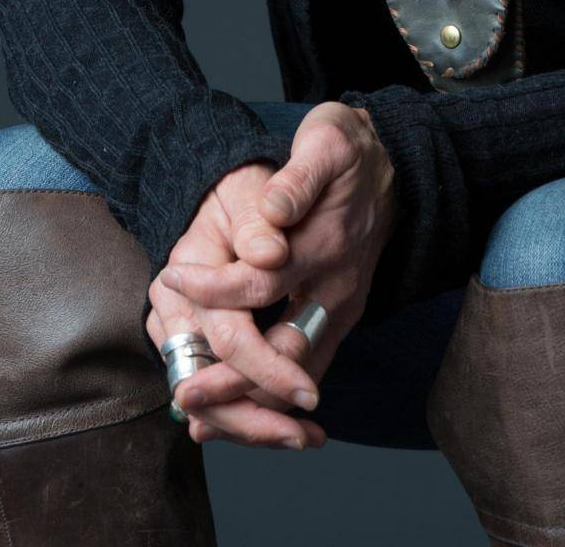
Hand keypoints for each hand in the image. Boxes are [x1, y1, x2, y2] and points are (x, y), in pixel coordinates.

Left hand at [146, 102, 397, 450]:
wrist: (394, 163)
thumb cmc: (349, 151)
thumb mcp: (325, 145)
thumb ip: (297, 182)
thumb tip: (273, 211)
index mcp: (327, 247)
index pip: (260, 284)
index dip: (213, 291)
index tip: (171, 284)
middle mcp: (338, 289)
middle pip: (283, 351)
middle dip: (233, 381)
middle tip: (185, 396)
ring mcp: (342, 309)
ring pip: (298, 373)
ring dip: (251, 402)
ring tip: (202, 420)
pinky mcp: (338, 317)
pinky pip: (306, 367)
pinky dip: (271, 394)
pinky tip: (236, 408)